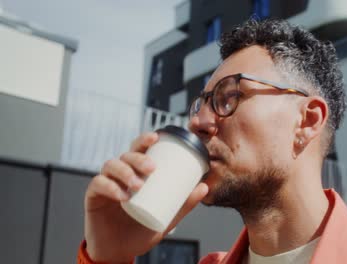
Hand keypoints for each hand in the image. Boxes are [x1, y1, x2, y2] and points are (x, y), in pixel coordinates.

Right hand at [83, 132, 208, 262]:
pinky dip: (110, 187)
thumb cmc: (142, 230)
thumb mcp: (167, 217)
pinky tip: (122, 195)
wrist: (121, 252)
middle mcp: (120, 174)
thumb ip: (184, 204)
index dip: (145, 139)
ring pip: (111, 165)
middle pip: (126, 155)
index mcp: (136, 173)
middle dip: (138, 157)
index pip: (139, 150)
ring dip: (125, 172)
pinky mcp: (93, 196)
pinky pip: (98, 184)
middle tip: (151, 168)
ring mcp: (105, 184)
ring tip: (138, 185)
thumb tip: (204, 187)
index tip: (156, 137)